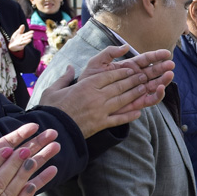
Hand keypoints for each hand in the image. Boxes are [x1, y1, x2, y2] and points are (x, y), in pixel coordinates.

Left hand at [0, 123, 60, 187]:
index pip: (9, 141)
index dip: (22, 133)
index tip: (35, 126)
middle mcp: (1, 167)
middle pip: (23, 152)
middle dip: (38, 142)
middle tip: (54, 134)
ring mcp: (8, 181)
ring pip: (29, 166)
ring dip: (43, 156)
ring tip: (56, 147)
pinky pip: (29, 186)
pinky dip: (41, 178)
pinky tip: (52, 170)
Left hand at [7, 24, 31, 52]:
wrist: (11, 45)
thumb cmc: (15, 38)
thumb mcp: (17, 33)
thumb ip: (21, 29)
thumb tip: (23, 24)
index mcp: (23, 36)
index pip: (26, 34)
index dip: (29, 33)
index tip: (32, 31)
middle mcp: (23, 39)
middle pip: (26, 37)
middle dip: (29, 36)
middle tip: (32, 34)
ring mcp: (22, 43)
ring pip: (25, 41)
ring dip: (27, 40)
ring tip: (30, 38)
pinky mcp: (20, 46)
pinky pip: (22, 44)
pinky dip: (24, 43)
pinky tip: (26, 42)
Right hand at [36, 45, 174, 138]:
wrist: (54, 128)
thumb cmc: (51, 108)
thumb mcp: (54, 89)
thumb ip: (64, 77)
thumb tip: (69, 67)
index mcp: (85, 86)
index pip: (108, 76)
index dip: (122, 72)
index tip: (131, 68)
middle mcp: (96, 97)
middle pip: (119, 86)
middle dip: (133, 80)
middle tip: (144, 75)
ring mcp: (100, 111)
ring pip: (122, 100)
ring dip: (135, 94)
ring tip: (145, 88)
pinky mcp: (102, 124)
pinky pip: (119, 119)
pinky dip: (130, 115)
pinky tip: (139, 112)